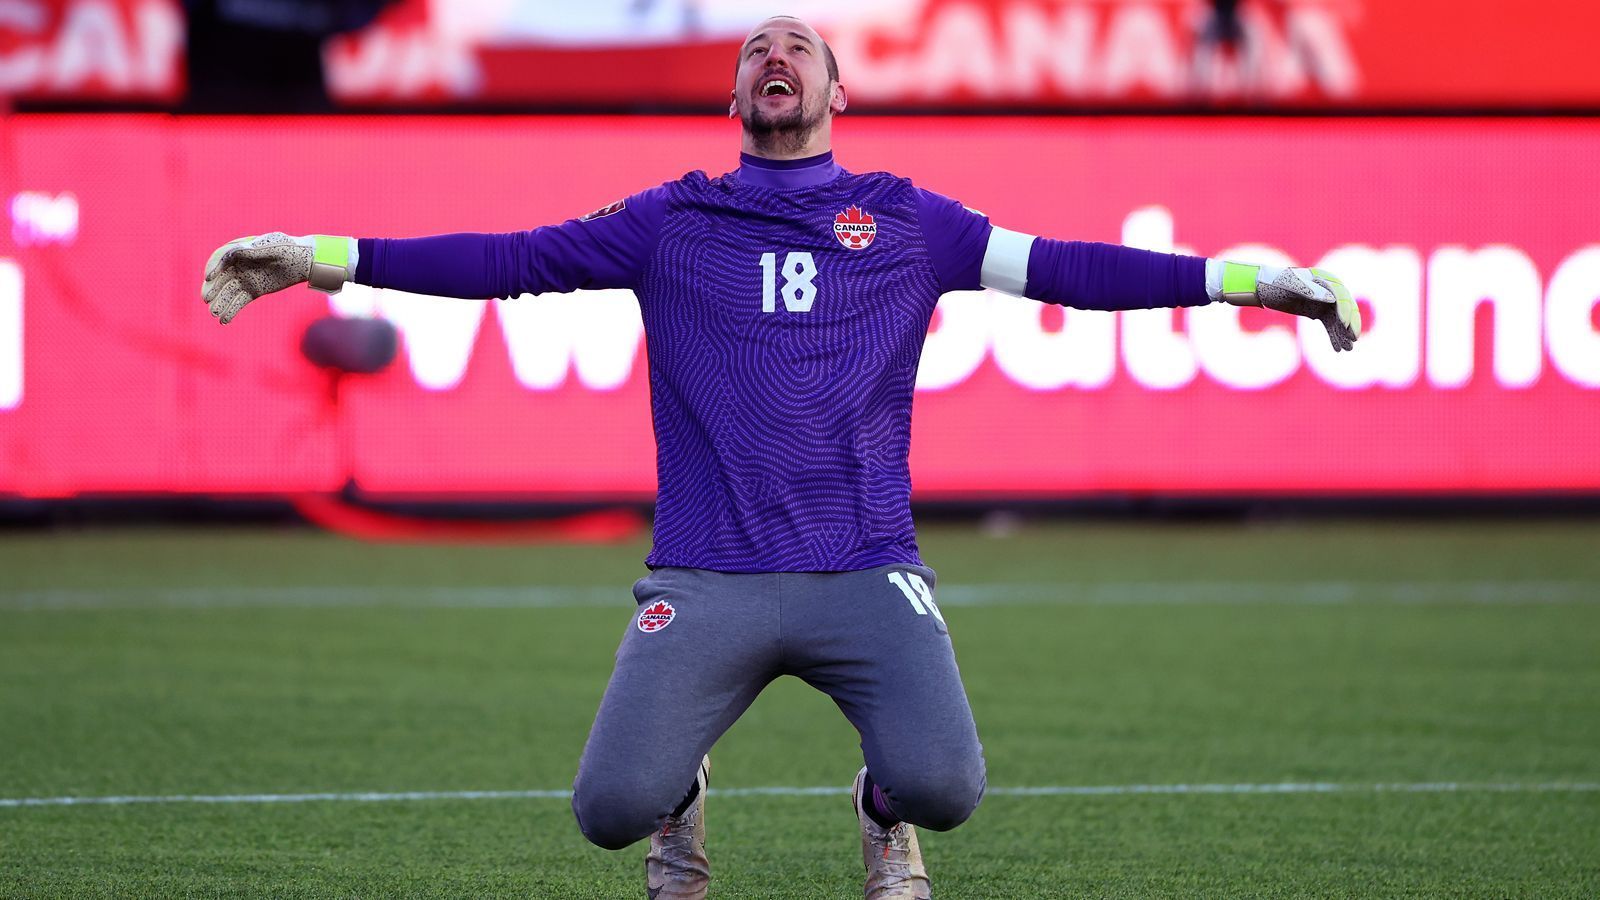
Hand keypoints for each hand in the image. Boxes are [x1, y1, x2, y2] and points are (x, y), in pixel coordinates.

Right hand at [201, 233, 352, 323]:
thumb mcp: (274, 246)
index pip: (222, 258)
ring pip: (228, 292)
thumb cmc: (290, 249)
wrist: (305, 261)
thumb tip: (237, 251)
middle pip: (221, 278)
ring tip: (214, 314)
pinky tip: (224, 321)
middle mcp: (240, 265)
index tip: (209, 278)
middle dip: (213, 289)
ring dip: (220, 303)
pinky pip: (239, 301)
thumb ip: (255, 249)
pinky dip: (232, 311)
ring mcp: (245, 279)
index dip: (214, 267)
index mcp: (242, 249)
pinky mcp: (253, 291)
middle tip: (207, 300)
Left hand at [1213, 261, 1361, 351]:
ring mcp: (1322, 301)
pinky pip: (1329, 325)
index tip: (1346, 326)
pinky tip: (1338, 349)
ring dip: (1343, 334)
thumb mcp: (1290, 286)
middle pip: (1344, 308)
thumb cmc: (1273, 282)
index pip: (1341, 296)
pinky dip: (1333, 336)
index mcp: (1323, 278)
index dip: (1346, 311)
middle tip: (1353, 340)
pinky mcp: (1316, 310)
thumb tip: (1333, 299)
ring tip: (1347, 349)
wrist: (1260, 287)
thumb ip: (1311, 291)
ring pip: (1338, 319)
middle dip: (1350, 324)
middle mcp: (1327, 289)